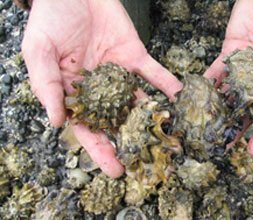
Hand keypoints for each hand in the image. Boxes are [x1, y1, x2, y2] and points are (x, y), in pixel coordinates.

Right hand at [22, 0, 181, 176]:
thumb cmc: (50, 19)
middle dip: (132, 143)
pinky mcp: (136, 57)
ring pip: (139, 102)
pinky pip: (155, 73)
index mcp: (75, 94)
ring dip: (154, 120)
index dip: (102, 151)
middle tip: (149, 163)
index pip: (89, 129)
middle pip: (118, 122)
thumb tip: (57, 122)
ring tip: (170, 140)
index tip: (116, 170)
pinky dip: (168, 86)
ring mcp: (120, 75)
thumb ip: (47, 87)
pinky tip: (180, 100)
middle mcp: (101, 90)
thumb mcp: (39, 52)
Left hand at [204, 0, 252, 156]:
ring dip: (219, 113)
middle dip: (237, 130)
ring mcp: (248, 68)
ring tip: (205, 130)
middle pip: (251, 111)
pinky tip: (197, 100)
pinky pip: (219, 71)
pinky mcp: (232, 52)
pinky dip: (208, 85)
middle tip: (222, 148)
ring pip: (232, 95)